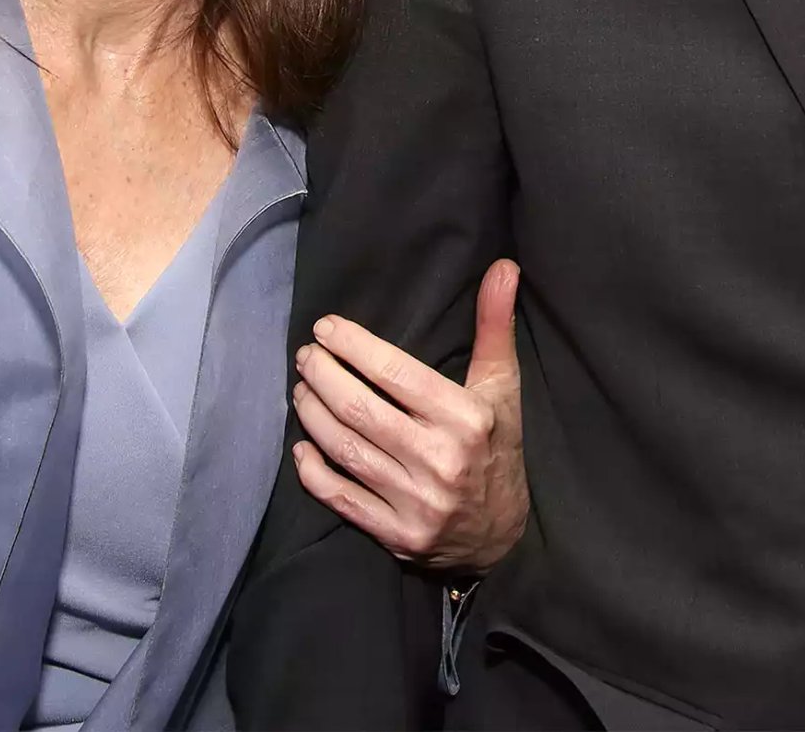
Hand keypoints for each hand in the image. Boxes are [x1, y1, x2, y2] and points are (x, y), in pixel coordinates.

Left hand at [291, 258, 529, 570]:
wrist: (504, 536)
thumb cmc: (498, 445)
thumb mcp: (502, 384)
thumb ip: (495, 324)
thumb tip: (503, 267)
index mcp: (465, 418)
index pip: (395, 373)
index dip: (353, 346)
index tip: (325, 328)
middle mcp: (439, 461)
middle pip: (360, 410)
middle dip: (323, 376)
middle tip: (306, 355)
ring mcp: (416, 503)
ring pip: (346, 450)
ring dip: (313, 415)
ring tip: (300, 389)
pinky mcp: (397, 535)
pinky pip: (342, 500)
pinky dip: (314, 473)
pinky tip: (301, 448)